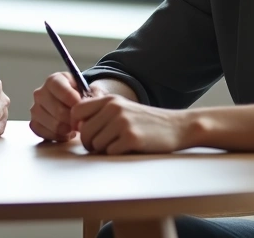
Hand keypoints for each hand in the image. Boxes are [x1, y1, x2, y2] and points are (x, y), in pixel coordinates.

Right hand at [29, 71, 106, 140]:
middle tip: (83, 122)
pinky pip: (45, 134)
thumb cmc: (82, 96)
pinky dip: (59, 136)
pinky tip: (66, 132)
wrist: (73, 104)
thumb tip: (89, 105)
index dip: (75, 101)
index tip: (84, 108)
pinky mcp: (34, 123)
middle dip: (74, 119)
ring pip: (53, 124)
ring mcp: (35, 109)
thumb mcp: (91, 90)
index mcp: (54, 80)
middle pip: (58, 111)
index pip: (61, 89)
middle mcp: (40, 93)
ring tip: (75, 127)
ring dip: (68, 129)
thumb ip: (93, 96)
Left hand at [70, 96, 188, 154]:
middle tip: (102, 147)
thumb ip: (101, 112)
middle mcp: (114, 108)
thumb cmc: (147, 121)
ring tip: (119, 145)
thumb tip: (78, 126)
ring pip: (96, 144)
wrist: (177, 126)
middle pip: (85, 132)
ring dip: (104, 150)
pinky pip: (110, 152)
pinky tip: (129, 148)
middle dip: (90, 144)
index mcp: (109, 100)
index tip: (86, 133)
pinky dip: (117, 154)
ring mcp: (122, 123)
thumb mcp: (123, 108)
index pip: (77, 110)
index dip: (78, 125)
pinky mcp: (131, 138)